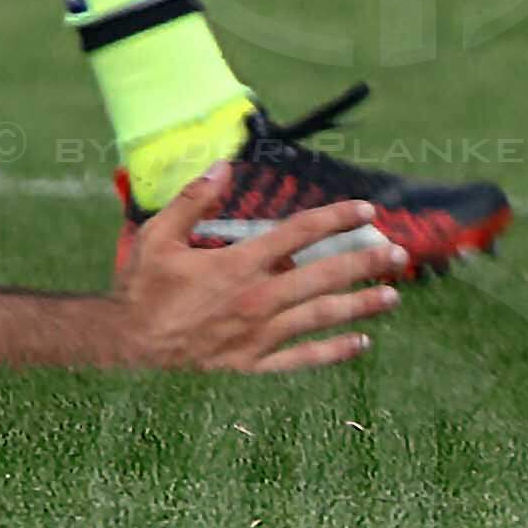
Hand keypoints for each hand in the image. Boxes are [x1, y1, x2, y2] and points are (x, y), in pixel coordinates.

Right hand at [109, 178, 403, 371]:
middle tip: (397, 253)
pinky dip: (335, 351)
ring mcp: (260, 333)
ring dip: (360, 305)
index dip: (334, 219)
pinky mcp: (255, 361)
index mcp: (237, 264)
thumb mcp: (159, 234)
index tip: (366, 210)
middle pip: (322, 275)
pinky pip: (303, 358)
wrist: (130, 342)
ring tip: (393, 296)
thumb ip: (193, 200)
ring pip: (321, 316)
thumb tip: (223, 167)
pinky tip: (362, 342)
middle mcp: (257, 297)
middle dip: (363, 262)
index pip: (297, 234)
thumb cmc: (143, 285)